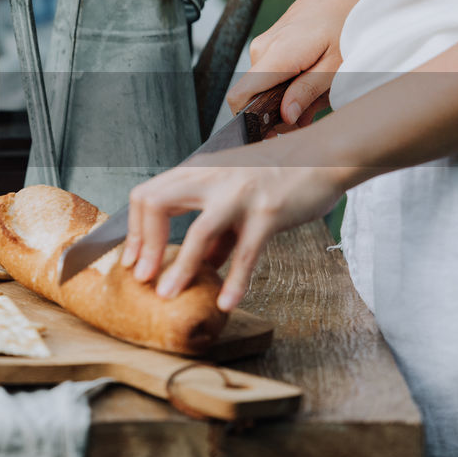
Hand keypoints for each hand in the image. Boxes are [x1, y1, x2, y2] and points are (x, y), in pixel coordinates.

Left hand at [118, 139, 345, 310]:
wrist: (326, 154)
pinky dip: (235, 281)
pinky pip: (246, 253)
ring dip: (179, 268)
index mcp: (198, 171)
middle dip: (142, 244)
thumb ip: (218, 229)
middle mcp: (212, 178)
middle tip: (140, 278)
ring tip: (168, 294)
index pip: (147, 194)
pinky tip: (227, 302)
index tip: (131, 259)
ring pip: (199, 233)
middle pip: (156, 204)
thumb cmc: (280, 173)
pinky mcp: (268, 212)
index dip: (133, 229)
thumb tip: (204, 264)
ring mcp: (239, 194)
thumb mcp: (236, 192)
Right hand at [226, 0, 384, 128]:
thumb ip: (307, 92)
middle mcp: (262, 50)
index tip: (274, 133)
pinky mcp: (271, 44)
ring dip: (290, 98)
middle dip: (281, 113)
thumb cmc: (346, 21)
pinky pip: (272, 74)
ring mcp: (264, 45)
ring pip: (266, 87)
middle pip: (255, 96)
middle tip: (314, 114)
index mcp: (276, 55)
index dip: (250, 121)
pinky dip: (291, 84)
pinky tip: (315, 79)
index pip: (239, 96)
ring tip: (321, 93)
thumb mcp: (337, 64)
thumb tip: (284, 117)